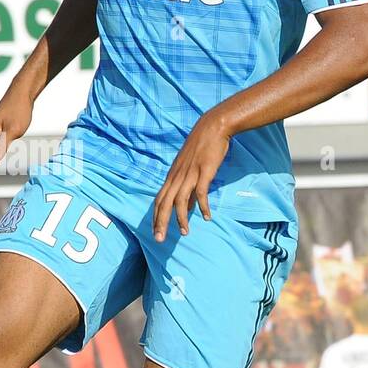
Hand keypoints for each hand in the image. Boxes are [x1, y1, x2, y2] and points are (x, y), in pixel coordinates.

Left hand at [152, 110, 229, 239]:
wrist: (212, 127)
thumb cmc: (201, 148)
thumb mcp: (189, 168)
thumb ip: (187, 188)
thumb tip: (186, 208)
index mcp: (172, 176)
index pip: (159, 200)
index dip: (156, 217)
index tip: (155, 231)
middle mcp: (177, 176)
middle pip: (165, 203)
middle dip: (161, 223)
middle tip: (159, 240)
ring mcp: (190, 174)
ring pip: (180, 200)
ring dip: (181, 218)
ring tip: (185, 233)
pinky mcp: (204, 172)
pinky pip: (200, 193)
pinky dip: (202, 206)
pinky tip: (207, 217)